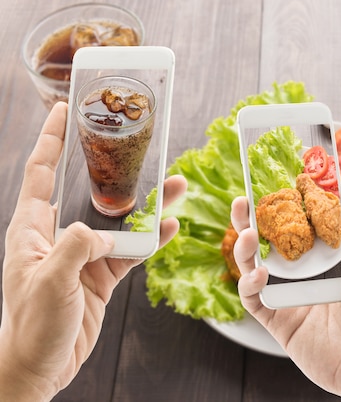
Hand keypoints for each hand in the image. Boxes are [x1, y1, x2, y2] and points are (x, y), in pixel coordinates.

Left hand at [0, 102, 186, 400]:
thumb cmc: (31, 325)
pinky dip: (150, 240)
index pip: (40, 173)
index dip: (50, 140)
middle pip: (89, 191)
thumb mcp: (48, 282)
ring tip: (174, 186)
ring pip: (119, 220)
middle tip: (136, 145)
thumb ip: (75, 248)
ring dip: (146, 205)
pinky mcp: (101, 275)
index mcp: (33, 229)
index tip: (62, 111)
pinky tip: (169, 227)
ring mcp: (83, 255)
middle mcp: (58, 235)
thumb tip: (101, 229)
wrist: (42, 366)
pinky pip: (131, 251)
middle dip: (114, 168)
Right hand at [231, 189, 340, 400]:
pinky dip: (249, 284)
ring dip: (245, 248)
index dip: (287, 205)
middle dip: (253, 220)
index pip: (302, 224)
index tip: (277, 183)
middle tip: (243, 200)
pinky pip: (255, 299)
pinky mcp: (280, 322)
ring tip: (247, 232)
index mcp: (331, 258)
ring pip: (255, 267)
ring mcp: (292, 297)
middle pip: (271, 242)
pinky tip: (259, 273)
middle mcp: (308, 274)